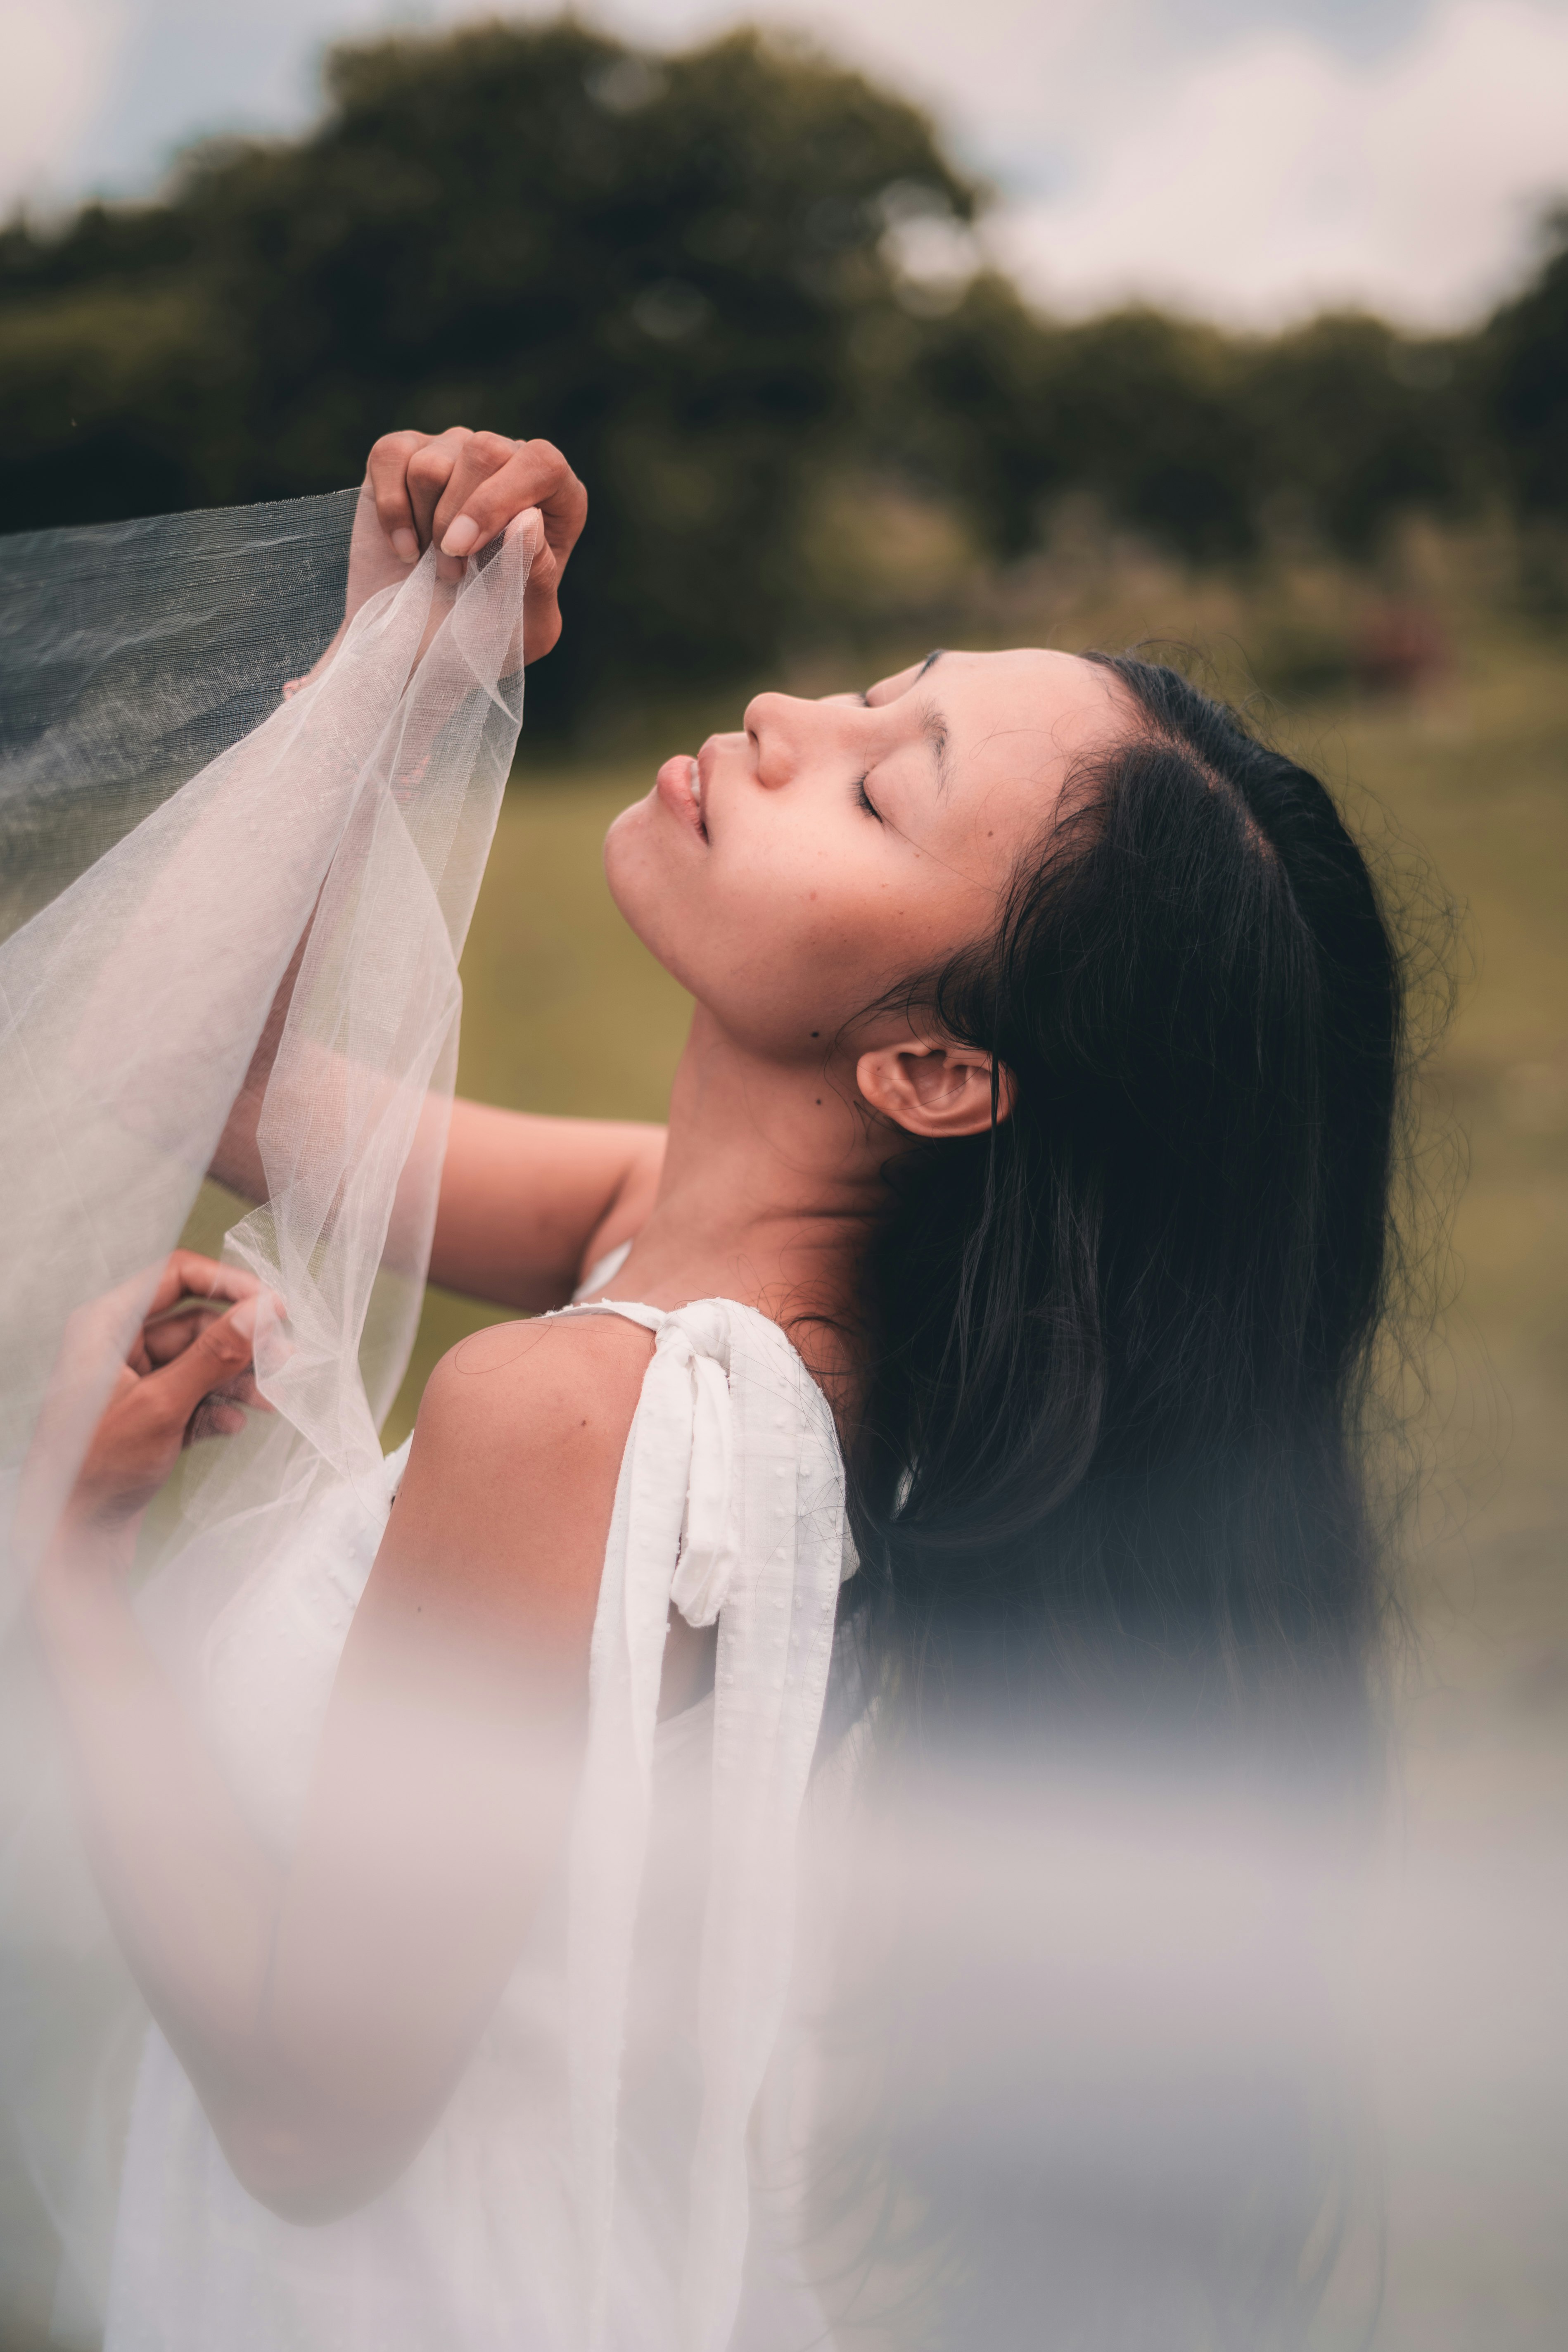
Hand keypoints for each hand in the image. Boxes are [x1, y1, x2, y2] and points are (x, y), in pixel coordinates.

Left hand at [44, 1254, 281, 1546]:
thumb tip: (262, 1310)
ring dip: (237, 1379)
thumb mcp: (162, 1404)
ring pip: (200, 1362)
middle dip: (241, 1343)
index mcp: (105, 1325)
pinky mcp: (146, 1414)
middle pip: (195, 1322)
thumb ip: (215, 1354)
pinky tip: (232, 1426)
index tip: (275, 1307)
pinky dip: (217, 1407)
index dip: (229, 1285)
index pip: (176, 1276)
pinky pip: (193, 1395)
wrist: (69, 1537)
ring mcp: (132, 1381)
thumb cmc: (95, 1467)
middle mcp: (116, 1346)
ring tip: (270, 1400)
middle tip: (284, 1360)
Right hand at [366, 428, 586, 663]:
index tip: (467, 549)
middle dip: (457, 517)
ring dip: (425, 523)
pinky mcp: (405, 456)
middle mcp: (509, 462)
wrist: (423, 648)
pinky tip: (403, 547)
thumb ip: (537, 575)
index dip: (502, 499)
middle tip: (451, 574)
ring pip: (433, 461)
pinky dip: (390, 507)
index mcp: (556, 498)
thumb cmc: (486, 636)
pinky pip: (391, 454)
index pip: (542, 464)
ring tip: (432, 564)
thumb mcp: (526, 627)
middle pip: (484, 450)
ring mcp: (456, 452)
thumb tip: (529, 519)